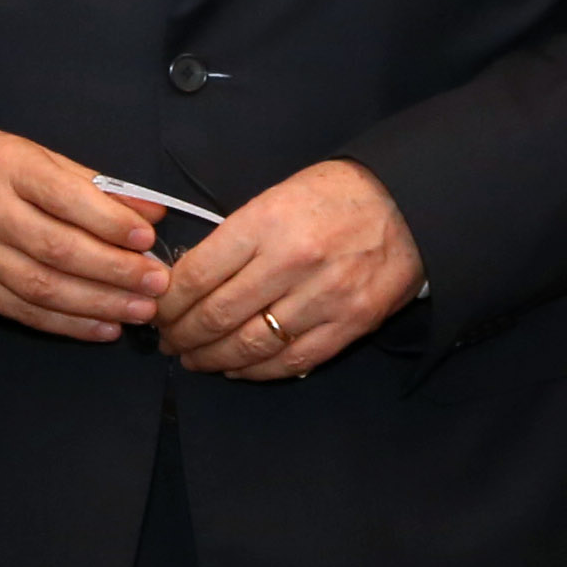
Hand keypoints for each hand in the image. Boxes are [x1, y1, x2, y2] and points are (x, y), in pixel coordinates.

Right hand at [0, 128, 167, 339]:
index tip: (147, 239)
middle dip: (114, 271)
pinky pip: (24, 313)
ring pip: (43, 288)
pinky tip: (104, 327)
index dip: (109, 223)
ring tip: (141, 310)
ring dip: (99, 304)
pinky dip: (68, 325)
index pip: (64, 199)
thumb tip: (150, 213)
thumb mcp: (35, 156)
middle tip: (157, 283)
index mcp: (8, 169)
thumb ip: (92, 185)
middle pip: (57, 250)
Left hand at [153, 160, 424, 379]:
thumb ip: (235, 239)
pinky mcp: (350, 325)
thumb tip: (188, 280)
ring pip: (250, 346)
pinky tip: (236, 369)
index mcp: (267, 222)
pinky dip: (256, 371)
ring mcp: (324, 298)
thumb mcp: (276, 196)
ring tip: (195, 359)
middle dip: (182, 335)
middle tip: (168, 341)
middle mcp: (292, 262)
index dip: (169, 302)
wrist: (408, 204)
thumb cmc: (334, 195)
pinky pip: (291, 362)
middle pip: (217, 315)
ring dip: (212, 359)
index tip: (158, 311)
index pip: (199, 274)